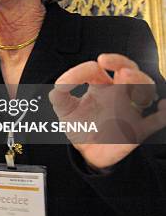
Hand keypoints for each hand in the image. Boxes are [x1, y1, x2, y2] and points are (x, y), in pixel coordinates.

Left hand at [49, 53, 165, 168]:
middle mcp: (119, 94)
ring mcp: (131, 110)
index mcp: (101, 87)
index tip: (91, 68)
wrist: (87, 153)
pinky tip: (162, 108)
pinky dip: (163, 113)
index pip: (101, 70)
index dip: (92, 67)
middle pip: (129, 71)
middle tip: (108, 62)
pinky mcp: (139, 129)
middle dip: (122, 63)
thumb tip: (65, 80)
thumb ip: (60, 91)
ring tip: (126, 77)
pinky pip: (158, 120)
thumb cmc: (79, 127)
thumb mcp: (63, 107)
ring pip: (146, 90)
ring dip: (140, 81)